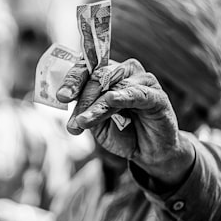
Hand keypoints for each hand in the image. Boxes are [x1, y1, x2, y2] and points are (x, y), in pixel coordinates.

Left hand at [56, 58, 194, 184]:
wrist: (148, 153)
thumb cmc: (122, 132)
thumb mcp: (97, 122)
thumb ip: (84, 107)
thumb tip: (64, 98)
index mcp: (109, 74)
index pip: (88, 67)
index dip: (73, 80)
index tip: (61, 96)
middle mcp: (126, 72)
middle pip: (99, 76)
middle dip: (84, 98)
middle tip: (74, 120)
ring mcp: (144, 81)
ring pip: (115, 87)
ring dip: (97, 105)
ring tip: (84, 122)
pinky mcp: (158, 96)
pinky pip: (138, 93)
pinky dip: (124, 95)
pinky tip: (111, 100)